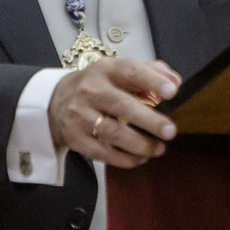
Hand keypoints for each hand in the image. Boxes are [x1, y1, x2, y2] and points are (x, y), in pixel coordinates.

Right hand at [48, 57, 180, 168]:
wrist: (54, 102)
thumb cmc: (96, 86)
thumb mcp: (116, 71)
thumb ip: (147, 72)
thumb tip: (175, 81)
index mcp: (104, 70)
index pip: (130, 71)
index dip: (152, 80)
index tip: (172, 91)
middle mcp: (90, 91)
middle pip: (122, 106)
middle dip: (150, 120)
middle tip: (170, 131)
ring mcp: (81, 116)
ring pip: (113, 133)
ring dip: (140, 144)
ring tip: (159, 148)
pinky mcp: (76, 139)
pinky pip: (104, 153)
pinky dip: (126, 159)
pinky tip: (140, 158)